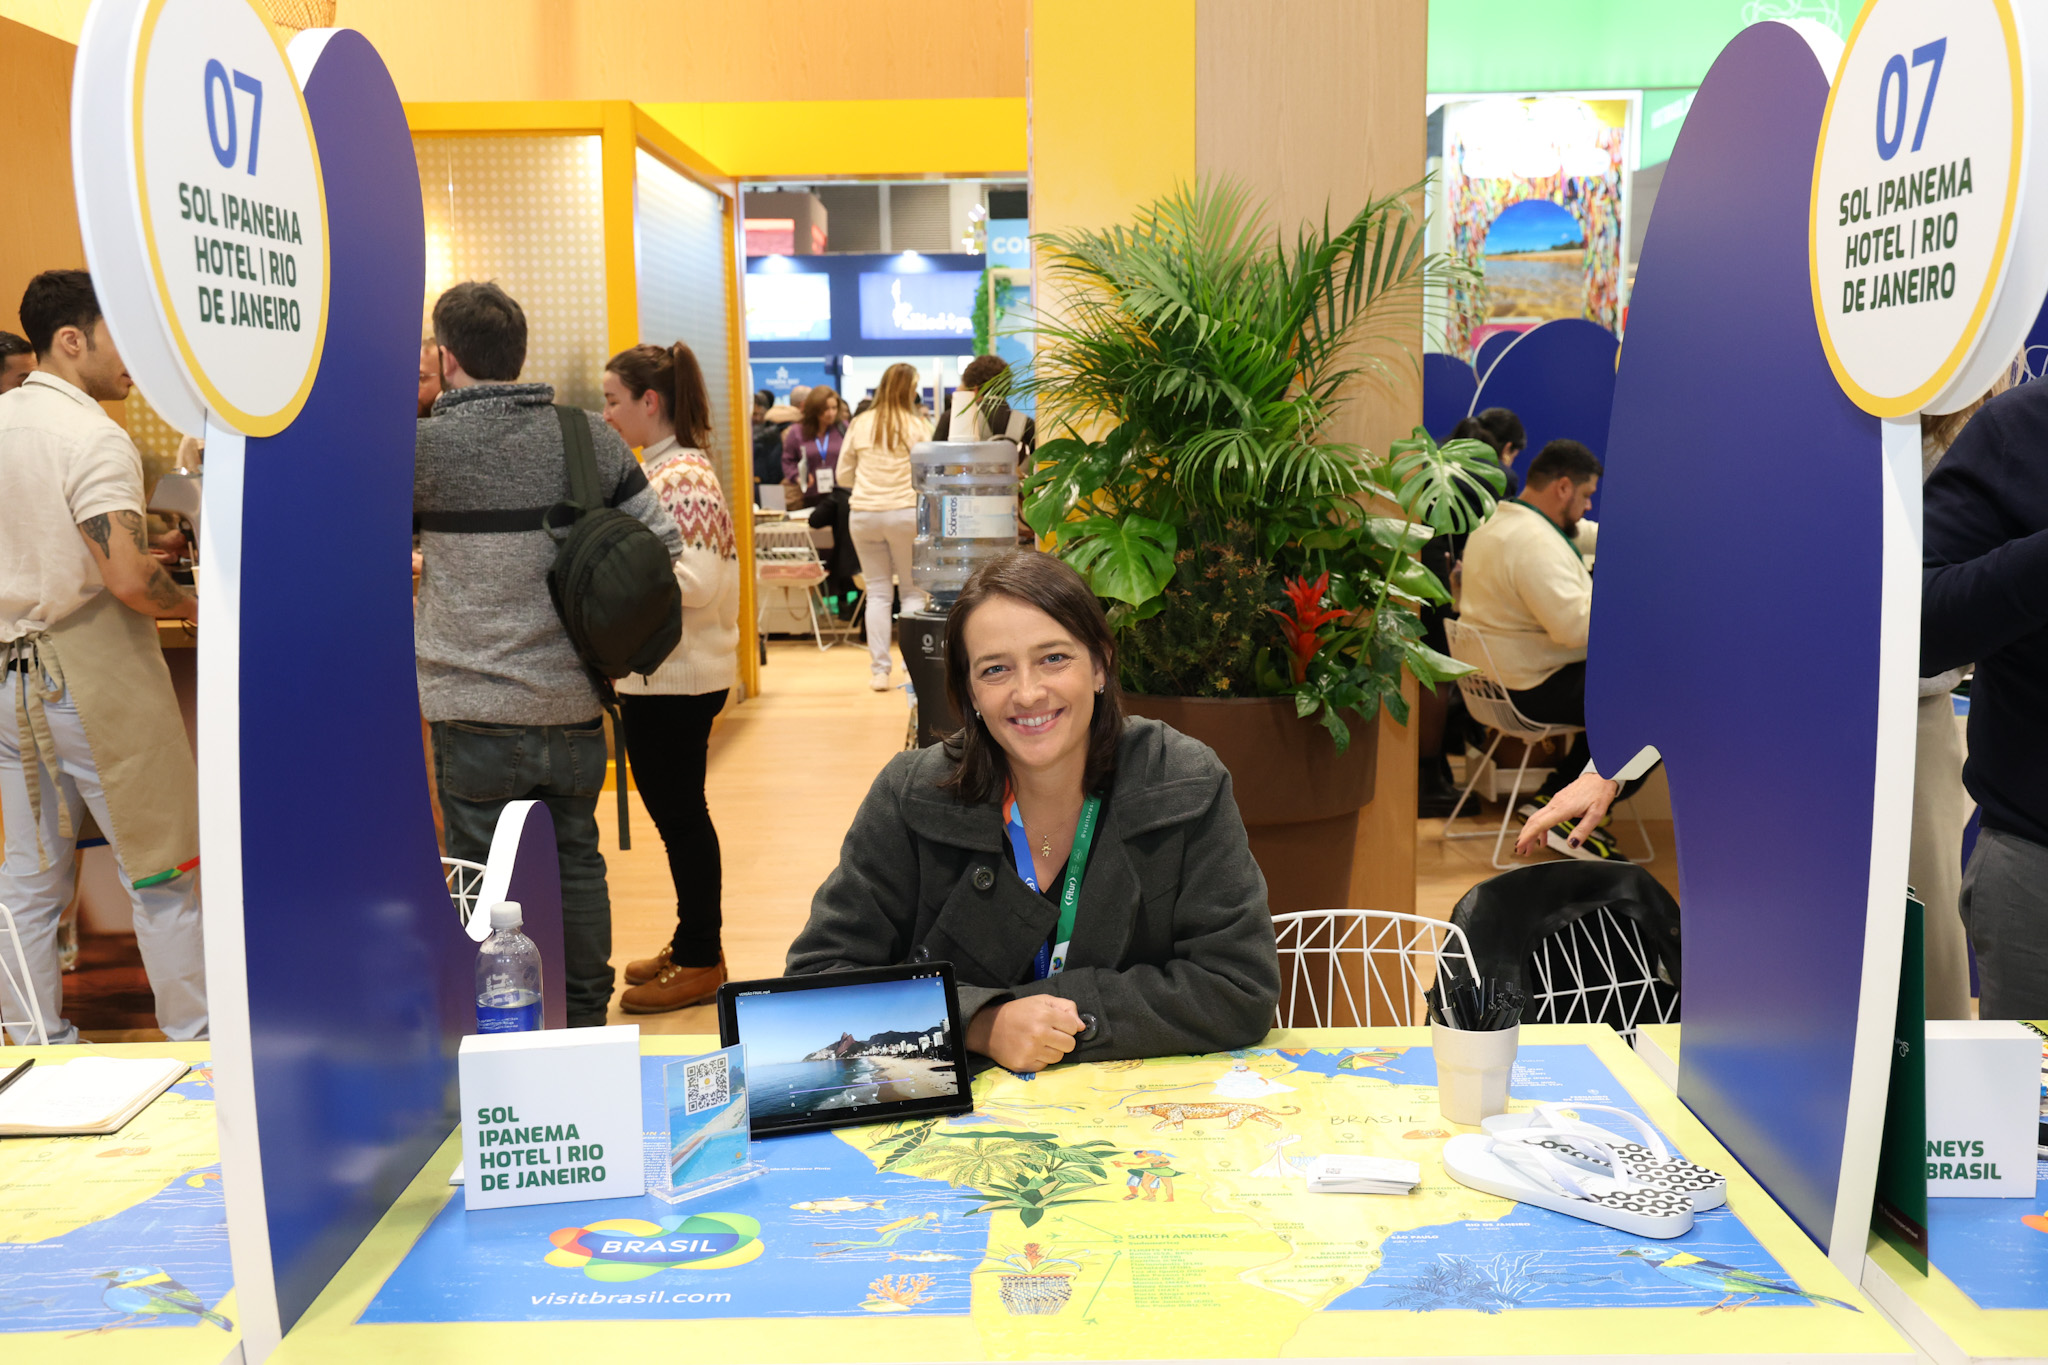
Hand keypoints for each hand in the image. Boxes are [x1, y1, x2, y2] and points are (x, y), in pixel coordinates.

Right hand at [967, 995, 1083, 1071]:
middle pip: (1070, 1045)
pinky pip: (1044, 1066)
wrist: (989, 1027)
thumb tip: (1082, 1026)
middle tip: (1051, 1035)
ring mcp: (1031, 1051)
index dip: (1068, 1026)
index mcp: (1045, 1015)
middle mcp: (1039, 1034)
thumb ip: (1066, 1007)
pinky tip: (1031, 1051)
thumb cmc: (1019, 1012)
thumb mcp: (1042, 1000)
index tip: (1058, 1025)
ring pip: (1058, 1057)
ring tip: (1040, 1043)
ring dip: (1052, 1051)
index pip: (1074, 1027)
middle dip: (1063, 1040)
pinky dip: (1040, 1060)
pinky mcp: (1024, 1065)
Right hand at [1514, 770, 1619, 855]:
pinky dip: (1539, 828)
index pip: (1540, 824)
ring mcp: (1555, 802)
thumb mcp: (1596, 815)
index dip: (1528, 836)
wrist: (1601, 776)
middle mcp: (1556, 804)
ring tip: (1529, 847)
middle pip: (1533, 821)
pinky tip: (1543, 838)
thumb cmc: (1599, 792)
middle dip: (1525, 837)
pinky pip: (1543, 815)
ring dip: (1530, 833)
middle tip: (1520, 850)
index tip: (1520, 846)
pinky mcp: (1558, 801)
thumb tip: (1572, 844)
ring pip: (1536, 818)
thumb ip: (1583, 831)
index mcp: (1563, 808)